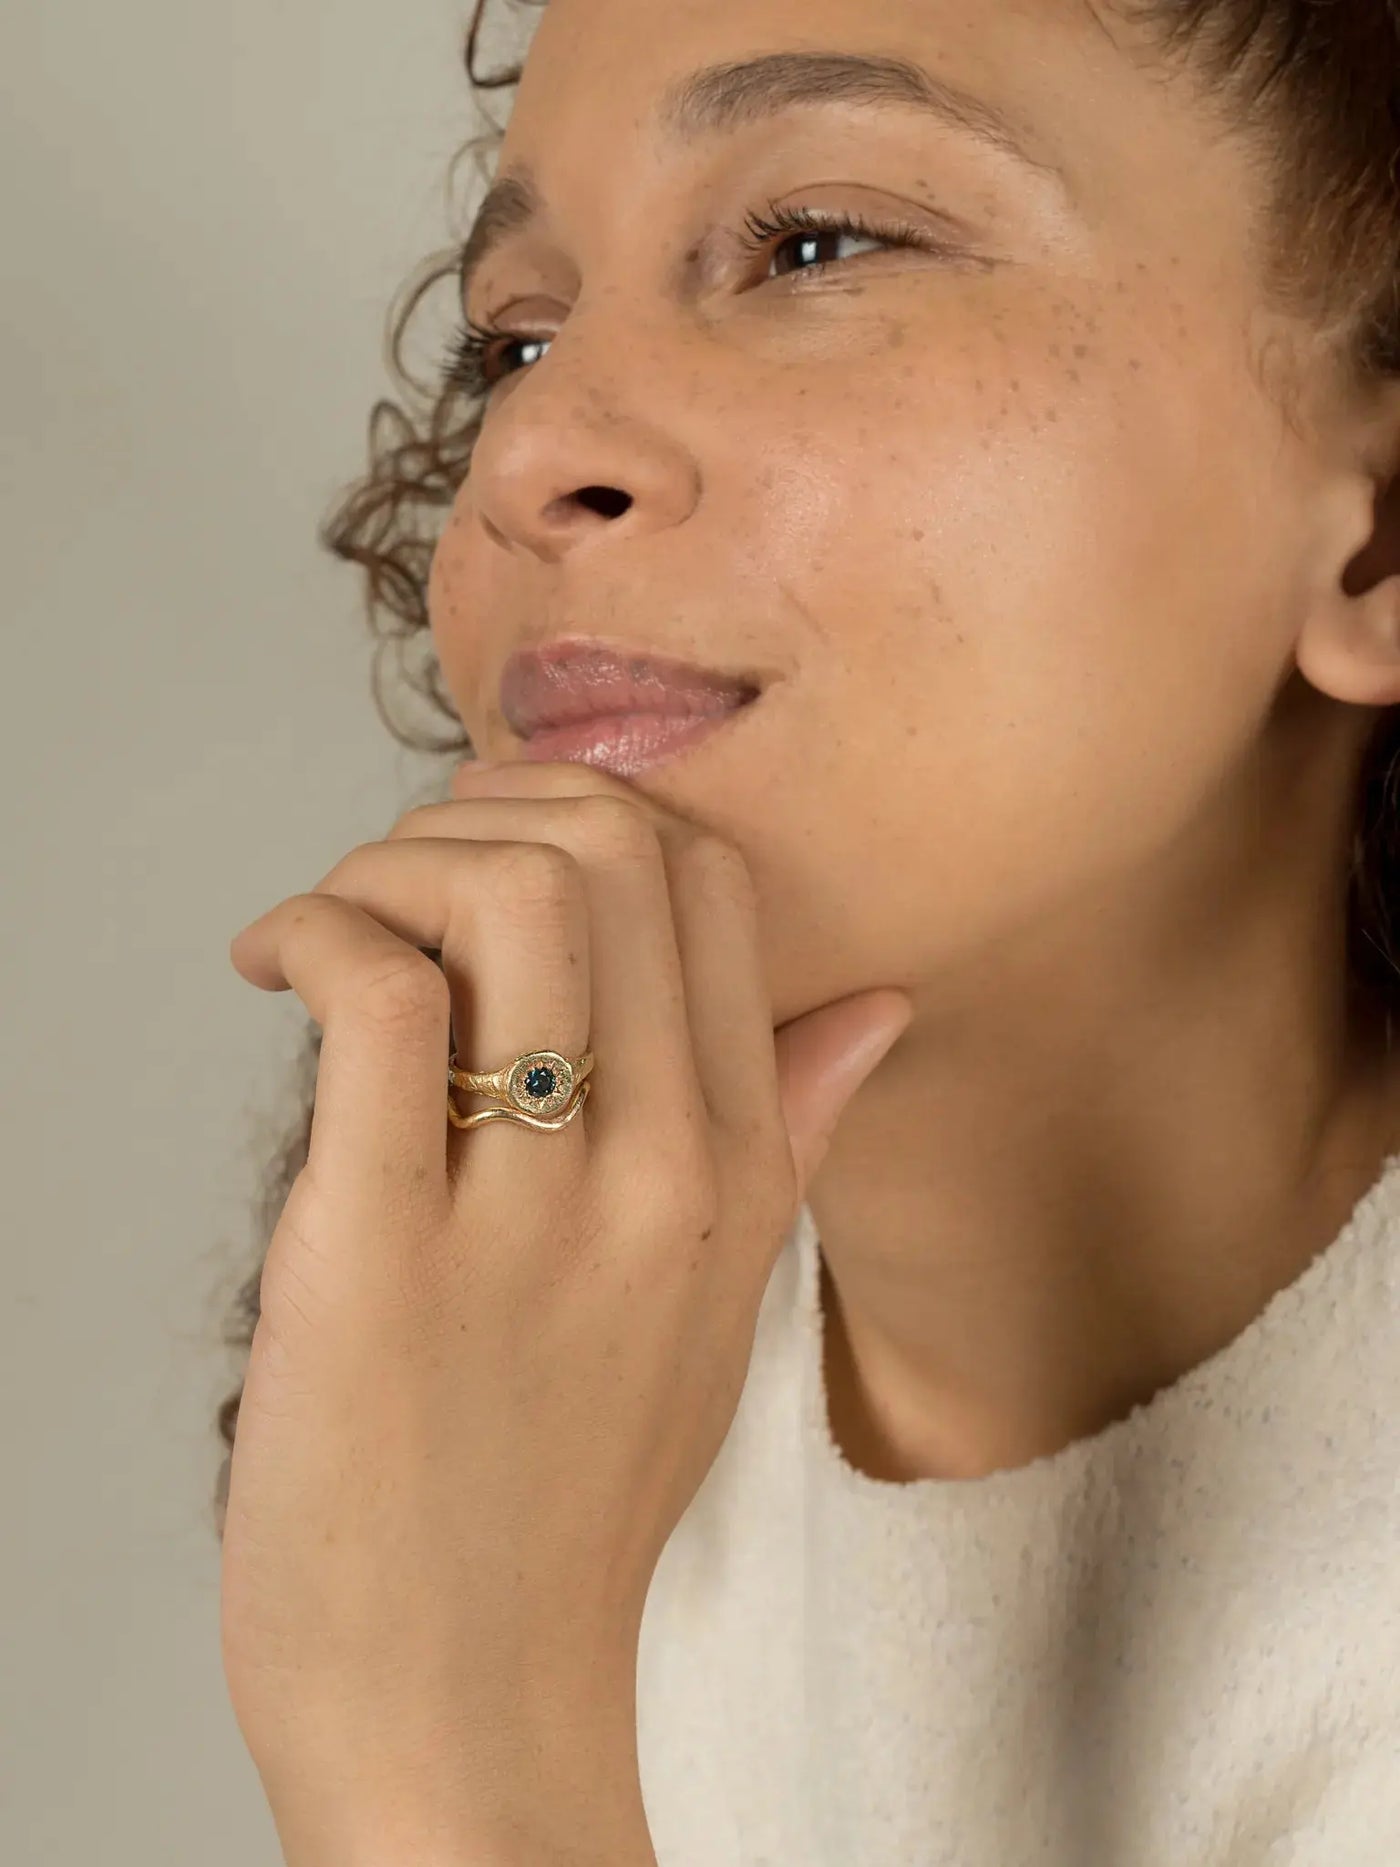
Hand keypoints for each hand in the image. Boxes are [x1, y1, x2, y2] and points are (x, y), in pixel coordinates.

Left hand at [219, 755, 912, 1862]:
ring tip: (332, 928)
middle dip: (482, 810)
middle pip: (610, 848)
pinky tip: (274, 964)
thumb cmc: (571, 1494)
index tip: (494, 858)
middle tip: (401, 881)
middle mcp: (661, 1173)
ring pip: (505, 890)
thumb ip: (791, 1136)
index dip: (591, 814)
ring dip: (390, 859)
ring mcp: (530, 1215)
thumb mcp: (719, 1310)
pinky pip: (374, 996)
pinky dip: (312, 929)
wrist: (468, 1700)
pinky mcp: (381, 1255)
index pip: (710, 882)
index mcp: (738, 1171)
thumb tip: (874, 1006)